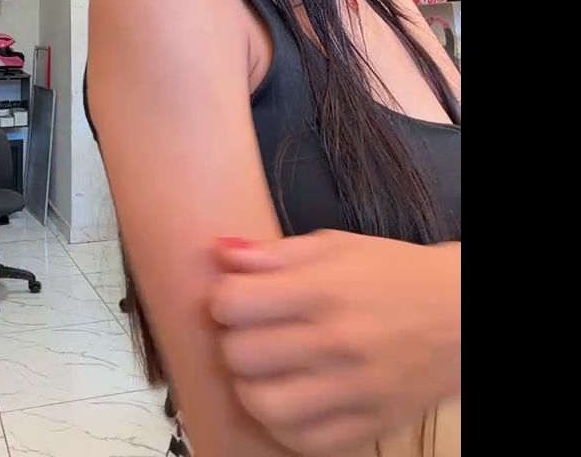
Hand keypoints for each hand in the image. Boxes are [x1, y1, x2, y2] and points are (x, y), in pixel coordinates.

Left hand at [209, 231, 460, 456]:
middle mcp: (336, 342)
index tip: (236, 298)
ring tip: (262, 371)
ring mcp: (354, 390)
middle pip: (241, 355)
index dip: (223, 299)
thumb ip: (273, 252)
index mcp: (322, 290)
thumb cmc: (393, 272)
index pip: (234, 303)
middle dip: (233, 340)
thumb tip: (220, 253)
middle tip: (249, 332)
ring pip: (265, 406)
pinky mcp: (370, 425)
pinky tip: (289, 400)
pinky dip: (284, 426)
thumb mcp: (334, 245)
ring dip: (250, 387)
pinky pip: (305, 442)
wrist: (461, 314)